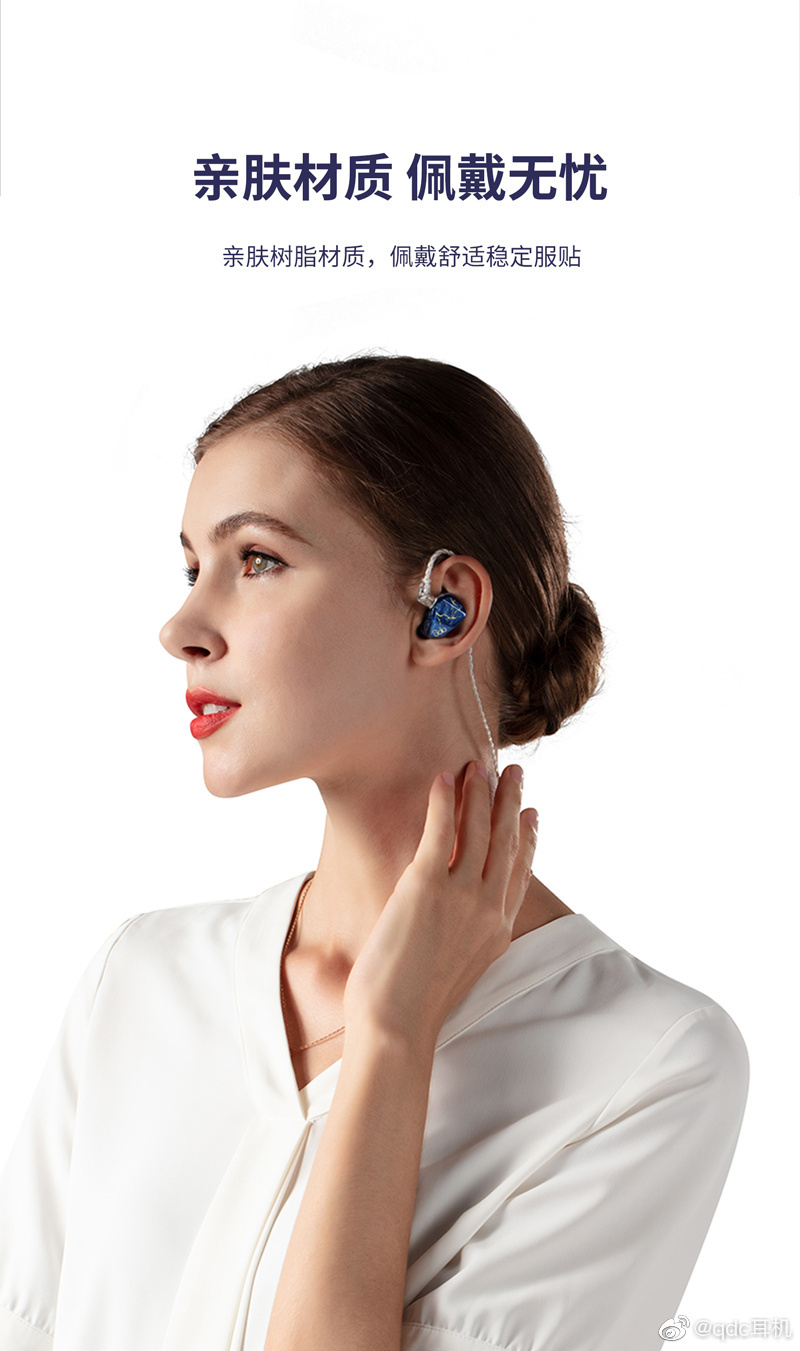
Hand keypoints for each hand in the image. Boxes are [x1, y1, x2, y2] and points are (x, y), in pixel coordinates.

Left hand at [342, 762, 538, 1050]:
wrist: (397, 1025)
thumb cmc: (410, 1008)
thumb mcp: (454, 970)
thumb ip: (460, 940)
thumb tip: (442, 925)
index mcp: (497, 931)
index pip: (519, 874)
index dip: (528, 840)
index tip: (534, 815)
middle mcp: (486, 909)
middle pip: (505, 843)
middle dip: (510, 803)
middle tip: (516, 774)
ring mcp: (460, 896)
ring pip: (478, 831)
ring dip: (480, 793)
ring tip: (478, 765)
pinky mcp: (426, 887)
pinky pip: (440, 832)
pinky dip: (443, 801)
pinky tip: (444, 778)